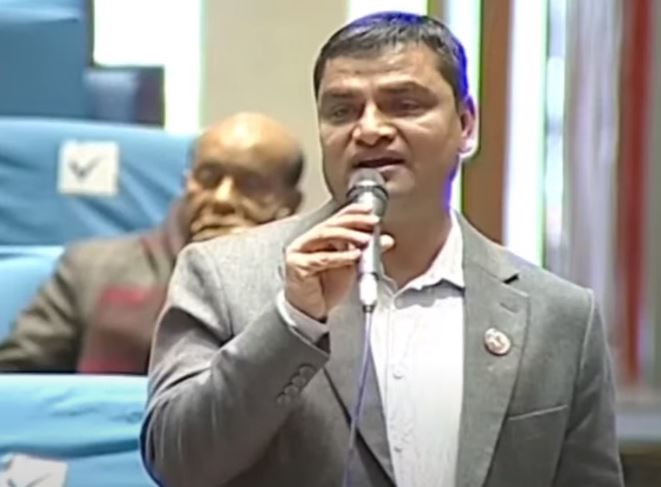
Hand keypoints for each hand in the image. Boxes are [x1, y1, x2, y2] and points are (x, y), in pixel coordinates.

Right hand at [284, 203, 393, 320]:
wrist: (310, 312)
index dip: (352, 211)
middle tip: (372, 223)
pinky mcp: (297, 266)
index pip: (336, 219)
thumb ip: (366, 251)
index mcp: (319, 238)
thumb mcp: (351, 266)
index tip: (369, 210)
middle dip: (354, 222)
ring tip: (365, 239)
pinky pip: (321, 259)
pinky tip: (354, 256)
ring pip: (324, 236)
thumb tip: (385, 240)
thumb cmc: (325, 288)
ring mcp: (299, 252)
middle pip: (331, 224)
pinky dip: (340, 256)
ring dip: (347, 235)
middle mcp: (307, 241)